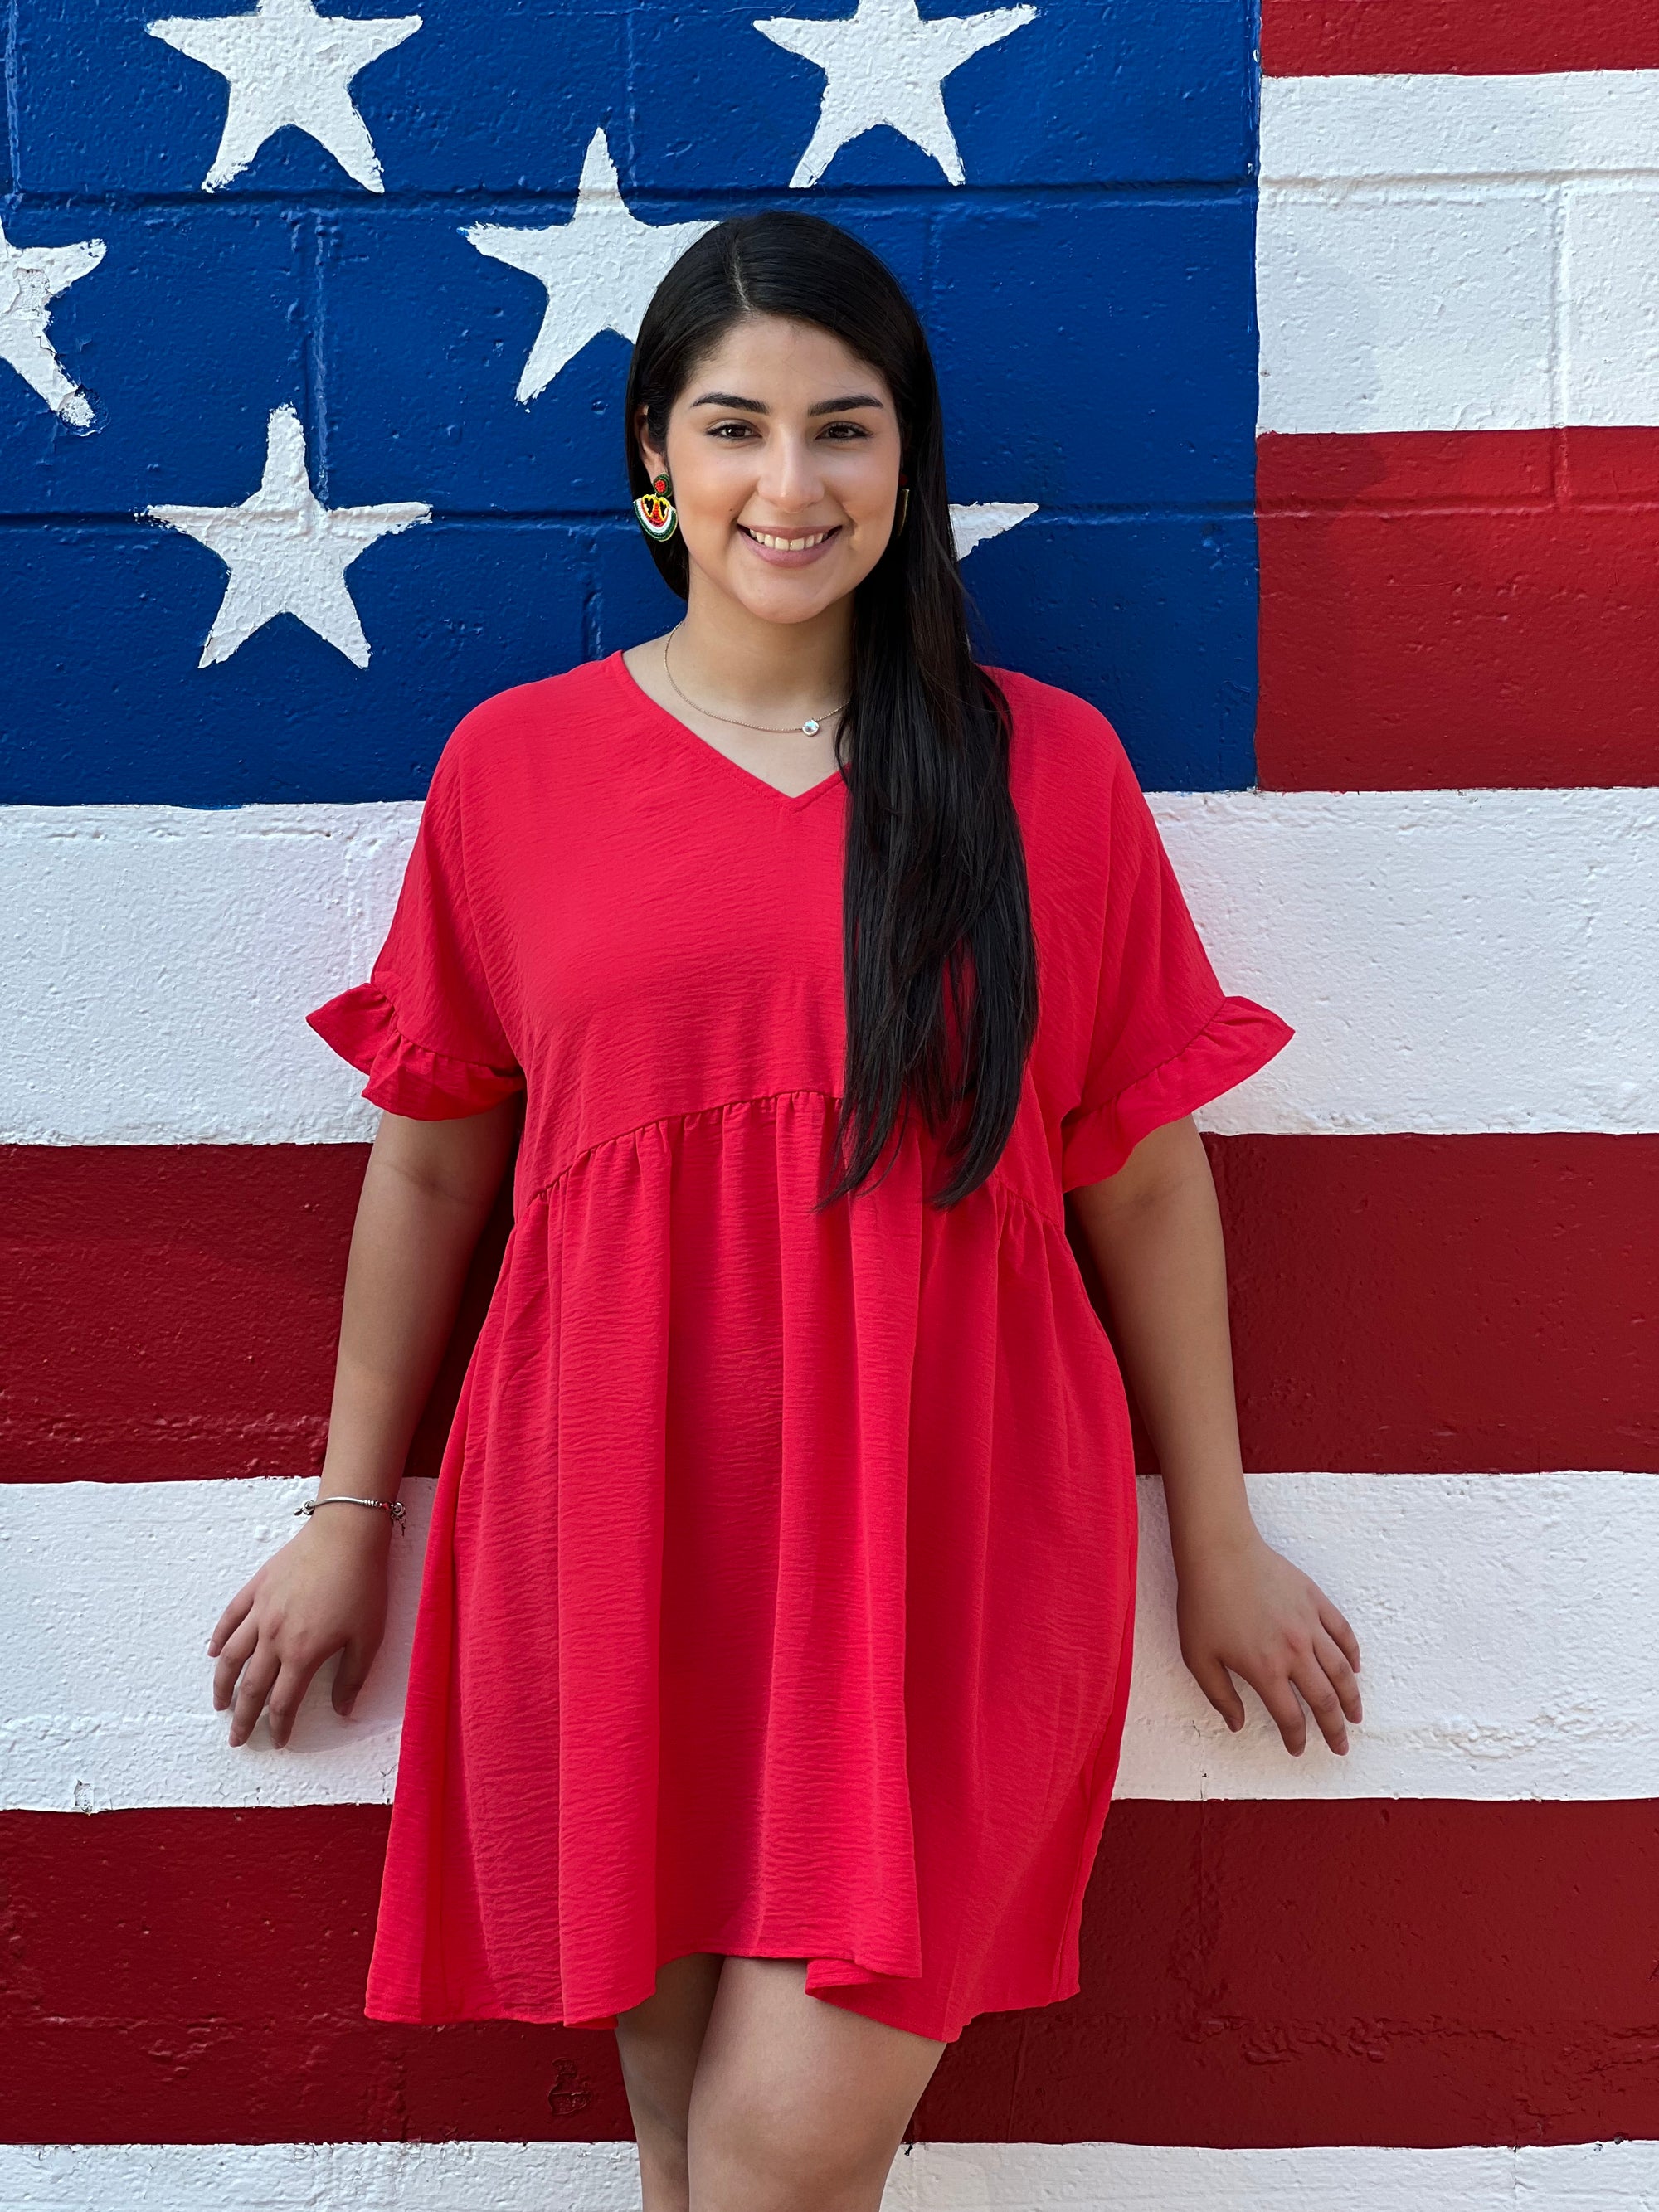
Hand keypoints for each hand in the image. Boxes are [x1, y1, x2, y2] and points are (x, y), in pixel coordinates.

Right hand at [207, 1507, 391, 1748]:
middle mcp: (274, 1637)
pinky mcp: (257, 1588)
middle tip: (236, 1739)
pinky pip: (230, 1617)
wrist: (345, 1535)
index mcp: (302, 1653)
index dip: (279, 1726)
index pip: (283, 1702)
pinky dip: (220, 1637)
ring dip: (222, 1684)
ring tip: (219, 1704)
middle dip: (243, 1717)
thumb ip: (352, 1677)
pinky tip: (214, 1651)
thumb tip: (342, 1711)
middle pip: (252, 1686)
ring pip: (232, 1656)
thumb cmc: (362, 1585)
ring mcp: (261, 1611)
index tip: (278, 1741)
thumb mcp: (368, 1637)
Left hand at [1175, 1526, 1362, 1755]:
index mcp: (1265, 1669)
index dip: (1297, 1738)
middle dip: (1335, 1728)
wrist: (1219, 1551)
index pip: (1290, 1717)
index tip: (1299, 1748)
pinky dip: (1352, 1654)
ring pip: (1341, 1670)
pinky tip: (1354, 1668)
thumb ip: (1220, 1695)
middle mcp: (1294, 1652)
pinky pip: (1343, 1633)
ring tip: (1356, 1715)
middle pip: (1325, 1700)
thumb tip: (1237, 1724)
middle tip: (1341, 1745)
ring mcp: (1309, 1625)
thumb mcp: (1198, 1657)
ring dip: (1352, 1697)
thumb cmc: (1203, 1603)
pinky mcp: (1315, 1601)